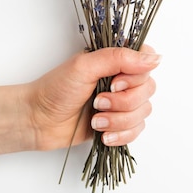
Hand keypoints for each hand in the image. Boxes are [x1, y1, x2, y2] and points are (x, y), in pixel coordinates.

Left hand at [22, 46, 158, 151]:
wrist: (38, 120)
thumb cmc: (55, 89)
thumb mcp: (85, 67)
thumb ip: (119, 58)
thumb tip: (154, 58)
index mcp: (114, 60)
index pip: (147, 60)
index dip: (137, 75)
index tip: (115, 83)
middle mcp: (121, 79)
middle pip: (148, 89)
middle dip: (124, 102)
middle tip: (98, 102)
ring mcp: (120, 102)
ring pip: (143, 112)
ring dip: (119, 120)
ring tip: (95, 120)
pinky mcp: (118, 123)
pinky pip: (137, 130)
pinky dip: (121, 134)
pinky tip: (103, 135)